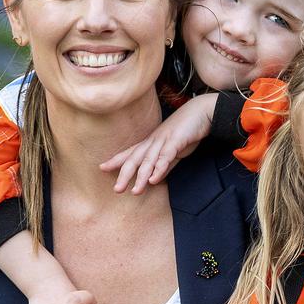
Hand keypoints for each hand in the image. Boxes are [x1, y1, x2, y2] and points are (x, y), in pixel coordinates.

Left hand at [99, 93, 217, 193]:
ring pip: (148, 161)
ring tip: (135, 191)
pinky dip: (159, 168)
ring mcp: (163, 141)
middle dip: (124, 174)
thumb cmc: (187, 131)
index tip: (101, 167)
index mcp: (151, 143)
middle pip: (135, 159)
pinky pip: (166, 157)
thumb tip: (155, 178)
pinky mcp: (176, 141)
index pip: (130, 153)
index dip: (116, 160)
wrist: (202, 112)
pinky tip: (154, 180)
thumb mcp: (174, 152)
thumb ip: (165, 165)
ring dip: (141, 177)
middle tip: (116, 189)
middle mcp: (153, 141)